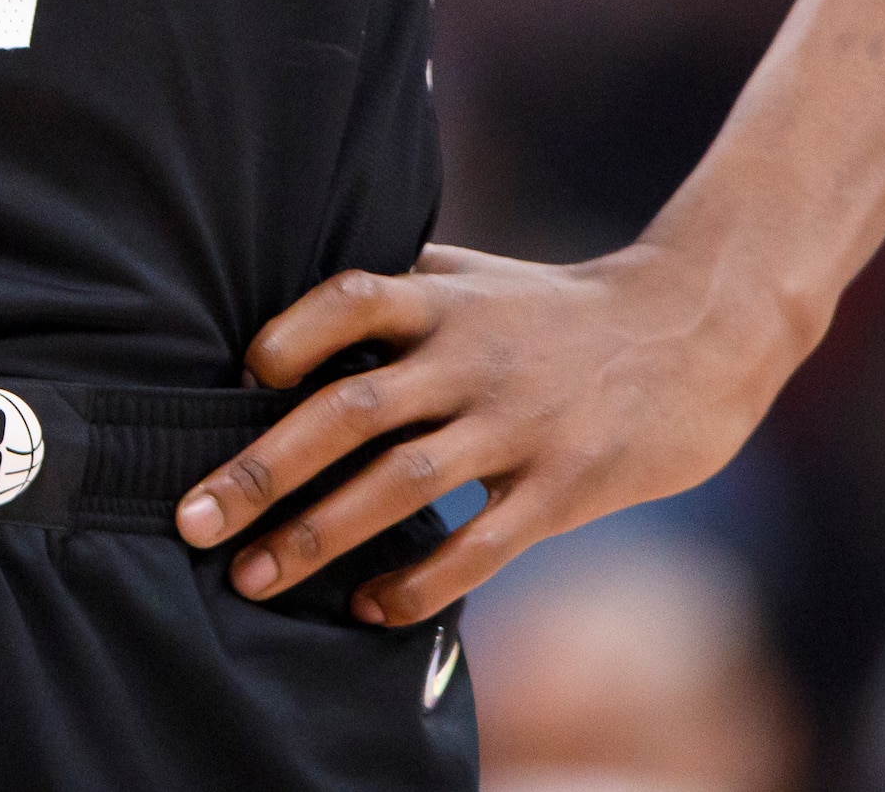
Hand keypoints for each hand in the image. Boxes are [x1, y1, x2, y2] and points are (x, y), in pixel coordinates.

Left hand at [175, 241, 796, 623]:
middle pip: (351, 410)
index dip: (291, 334)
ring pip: (401, 485)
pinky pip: (478, 546)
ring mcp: (519, 426)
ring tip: (252, 577)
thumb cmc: (558, 310)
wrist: (692, 334)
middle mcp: (475, 358)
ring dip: (317, 535)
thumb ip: (397, 289)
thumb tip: (282, 311)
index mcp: (448, 300)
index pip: (353, 299)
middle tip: (192, 517)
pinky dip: (417, 581)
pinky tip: (367, 607)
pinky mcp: (563, 488)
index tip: (238, 376)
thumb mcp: (478, 277)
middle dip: (262, 468)